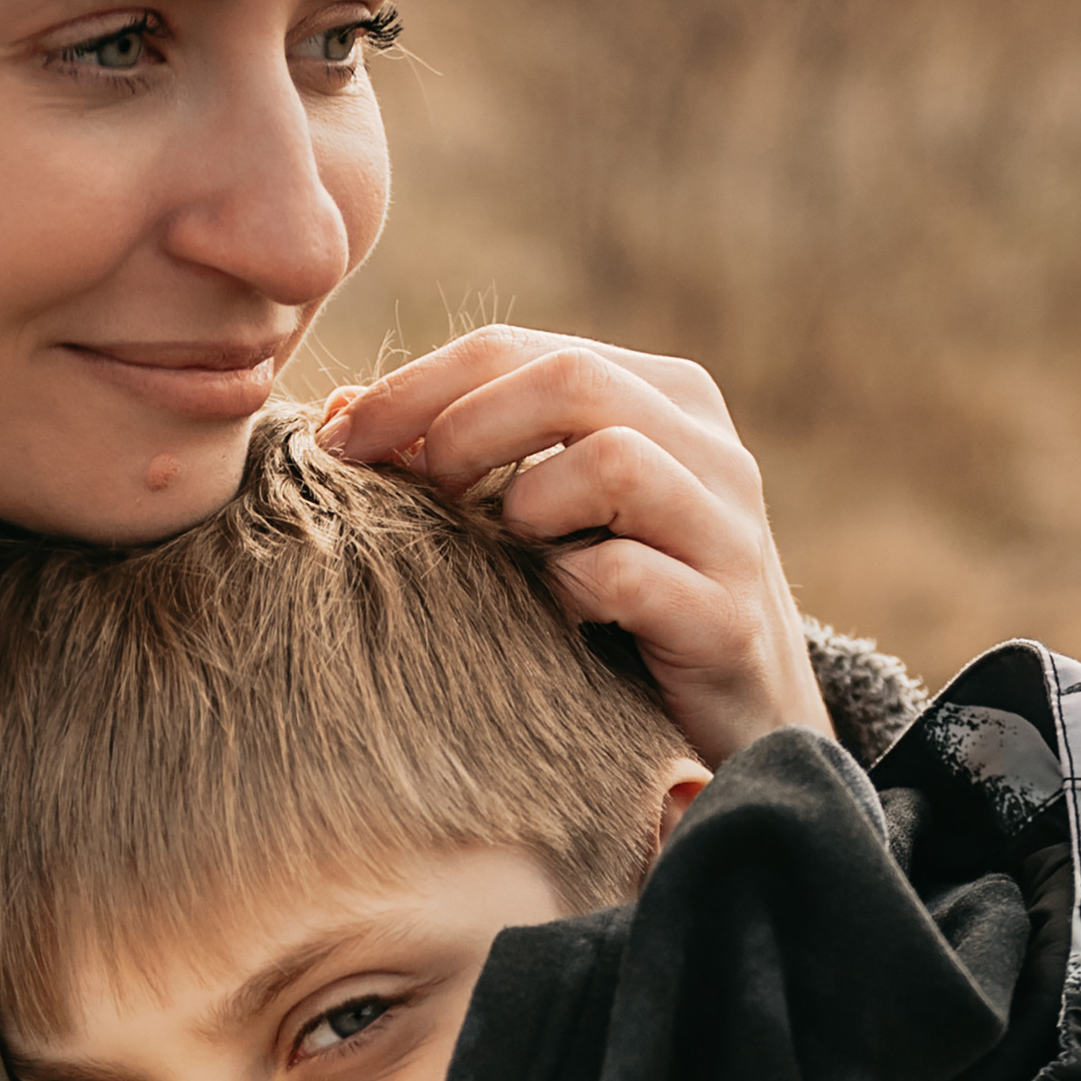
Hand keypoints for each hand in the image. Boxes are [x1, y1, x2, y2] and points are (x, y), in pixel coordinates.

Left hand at [318, 327, 829, 765]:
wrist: (743, 731)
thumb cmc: (616, 617)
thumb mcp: (544, 522)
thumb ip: (464, 457)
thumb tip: (337, 415)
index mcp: (661, 397)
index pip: (516, 349)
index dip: (413, 388)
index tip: (338, 443)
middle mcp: (709, 446)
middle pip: (567, 379)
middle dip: (460, 431)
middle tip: (412, 497)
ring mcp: (728, 529)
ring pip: (610, 461)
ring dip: (525, 510)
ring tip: (508, 560)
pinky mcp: (729, 617)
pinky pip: (626, 575)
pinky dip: (570, 592)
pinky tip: (555, 623)